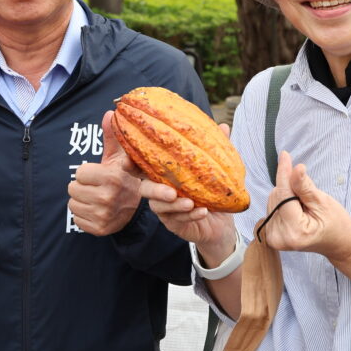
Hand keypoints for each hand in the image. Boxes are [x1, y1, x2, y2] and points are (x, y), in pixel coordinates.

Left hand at [66, 111, 142, 235]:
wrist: (135, 209)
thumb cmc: (123, 179)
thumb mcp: (119, 158)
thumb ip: (111, 136)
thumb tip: (109, 112)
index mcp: (112, 177)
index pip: (79, 173)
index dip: (87, 173)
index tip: (99, 175)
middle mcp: (107, 197)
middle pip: (72, 189)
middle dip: (82, 187)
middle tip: (96, 187)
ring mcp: (103, 215)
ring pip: (72, 204)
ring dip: (81, 200)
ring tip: (96, 198)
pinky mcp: (98, 229)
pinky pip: (76, 219)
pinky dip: (83, 215)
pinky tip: (96, 211)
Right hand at [137, 121, 239, 260]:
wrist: (222, 220)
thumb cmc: (211, 190)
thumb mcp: (214, 168)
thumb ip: (214, 148)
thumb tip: (223, 126)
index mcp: (163, 174)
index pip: (142, 167)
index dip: (130, 163)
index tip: (127, 160)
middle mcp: (159, 191)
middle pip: (144, 189)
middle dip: (154, 190)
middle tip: (171, 192)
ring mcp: (164, 209)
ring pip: (158, 207)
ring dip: (175, 206)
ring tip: (190, 203)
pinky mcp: (173, 224)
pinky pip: (176, 221)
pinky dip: (190, 216)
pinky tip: (202, 211)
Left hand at [258, 151, 350, 259]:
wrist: (337, 243)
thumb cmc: (335, 223)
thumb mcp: (323, 202)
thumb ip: (305, 187)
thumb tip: (295, 168)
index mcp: (294, 231)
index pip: (283, 194)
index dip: (284, 173)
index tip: (285, 155)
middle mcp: (279, 237)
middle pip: (276, 196)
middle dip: (290, 188)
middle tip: (308, 198)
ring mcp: (273, 238)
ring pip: (273, 200)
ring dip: (286, 196)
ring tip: (304, 207)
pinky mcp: (270, 235)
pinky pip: (272, 207)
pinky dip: (283, 203)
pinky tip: (295, 210)